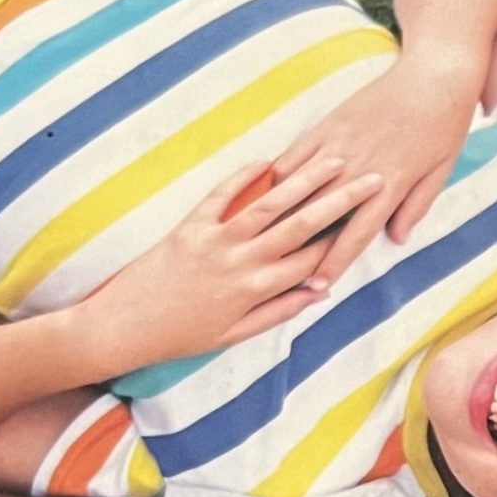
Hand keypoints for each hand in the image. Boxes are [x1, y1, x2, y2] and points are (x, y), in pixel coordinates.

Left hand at [74, 160, 368, 370]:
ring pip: (270, 205)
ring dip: (304, 181)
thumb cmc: (180, 336)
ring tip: (333, 161)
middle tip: (370, 178)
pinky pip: (222, 195)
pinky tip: (268, 160)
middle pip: (301, 225)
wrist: (122, 327)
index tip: (374, 214)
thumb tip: (317, 294)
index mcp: (256, 290)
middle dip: (340, 200)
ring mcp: (216, 240)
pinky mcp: (190, 225)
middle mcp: (242, 262)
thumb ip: (278, 312)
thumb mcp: (235, 335)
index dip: (347, 236)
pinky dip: (244, 176)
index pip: (313, 259)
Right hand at [262, 62, 465, 288]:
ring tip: (257, 239)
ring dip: (280, 213)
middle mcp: (360, 167)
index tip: (317, 286)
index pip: (357, 233)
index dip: (335, 262)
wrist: (434, 75)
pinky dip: (279, 174)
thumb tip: (396, 239)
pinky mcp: (329, 123)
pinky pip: (297, 153)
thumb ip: (416, 206)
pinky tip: (263, 192)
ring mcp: (340, 143)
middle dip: (299, 246)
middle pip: (321, 215)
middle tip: (278, 271)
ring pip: (302, 185)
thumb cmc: (444, 125)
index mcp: (391, 184)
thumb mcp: (440, 171)